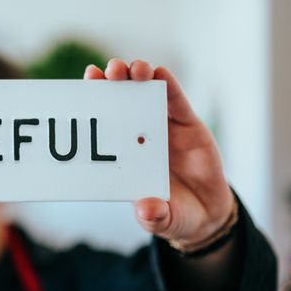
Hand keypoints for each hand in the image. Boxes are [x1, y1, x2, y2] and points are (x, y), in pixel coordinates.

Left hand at [84, 59, 234, 245]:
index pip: (103, 123)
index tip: (84, 85)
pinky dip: (168, 85)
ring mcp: (163, 127)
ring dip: (137, 76)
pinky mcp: (188, 124)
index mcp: (124, 154)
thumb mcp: (162, 220)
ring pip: (146, 93)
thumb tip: (146, 210)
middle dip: (111, 81)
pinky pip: (177, 101)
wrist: (206, 212)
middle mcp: (139, 135)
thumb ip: (154, 216)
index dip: (93, 102)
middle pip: (120, 99)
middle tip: (107, 72)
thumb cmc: (173, 214)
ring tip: (133, 70)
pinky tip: (160, 73)